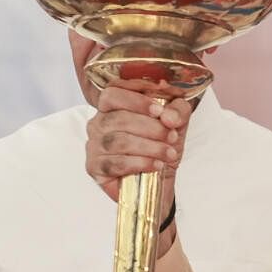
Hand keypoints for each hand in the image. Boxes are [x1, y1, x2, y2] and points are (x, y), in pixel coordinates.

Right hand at [85, 85, 190, 248]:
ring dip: (149, 147)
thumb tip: (169, 116)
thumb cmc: (161, 144)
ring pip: (118, 142)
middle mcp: (98, 124)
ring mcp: (94, 146)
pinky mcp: (95, 168)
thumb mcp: (177, 123)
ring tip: (168, 153)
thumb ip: (178, 111)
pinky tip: (156, 165)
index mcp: (112, 107)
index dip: (135, 100)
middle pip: (118, 119)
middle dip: (151, 128)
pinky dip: (140, 163)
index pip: (112, 94)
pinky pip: (116, 163)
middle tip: (171, 136)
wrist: (160, 177)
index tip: (159, 111)